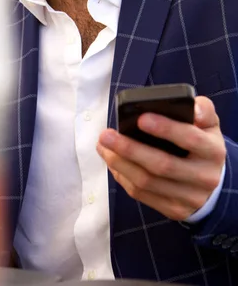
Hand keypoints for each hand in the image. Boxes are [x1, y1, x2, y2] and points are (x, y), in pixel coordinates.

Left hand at [97, 96, 225, 220]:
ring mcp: (189, 197)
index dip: (166, 129)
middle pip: (162, 165)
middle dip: (130, 149)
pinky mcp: (174, 209)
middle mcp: (204, 177)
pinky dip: (123, 177)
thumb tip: (193, 108)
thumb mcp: (208, 124)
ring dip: (120, 164)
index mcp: (213, 151)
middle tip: (106, 135)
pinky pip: (142, 195)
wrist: (212, 181)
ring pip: (148, 182)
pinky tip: (112, 162)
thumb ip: (203, 109)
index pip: (190, 138)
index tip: (141, 118)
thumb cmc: (202, 143)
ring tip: (103, 146)